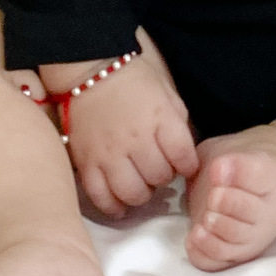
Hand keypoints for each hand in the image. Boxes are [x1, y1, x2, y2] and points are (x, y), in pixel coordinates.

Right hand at [42, 36, 199, 218]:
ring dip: (142, 194)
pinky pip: (100, 197)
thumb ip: (177, 122)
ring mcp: (109, 153)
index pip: (184, 157)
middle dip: (164, 177)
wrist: (90, 68)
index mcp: (161, 118)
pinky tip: (121, 205)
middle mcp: (137, 139)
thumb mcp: (167, 92)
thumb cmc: (134, 77)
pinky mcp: (86, 162)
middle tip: (160, 169)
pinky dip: (113, 207)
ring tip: (142, 185)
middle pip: (159, 177)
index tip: (185, 164)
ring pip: (132, 193)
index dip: (188, 165)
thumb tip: (186, 153)